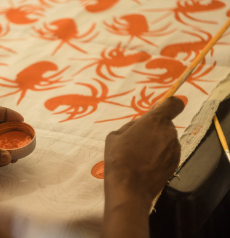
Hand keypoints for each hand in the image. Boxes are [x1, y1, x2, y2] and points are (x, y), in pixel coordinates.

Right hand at [101, 96, 182, 237]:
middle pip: (165, 124)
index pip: (173, 104)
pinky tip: (146, 165)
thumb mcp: (114, 136)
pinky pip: (168, 152)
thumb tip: (138, 126)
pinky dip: (160, 155)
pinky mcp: (176, 162)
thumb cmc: (118, 158)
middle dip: (154, 129)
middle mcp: (169, 132)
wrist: (129, 187)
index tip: (159, 110)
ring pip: (166, 139)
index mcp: (154, 121)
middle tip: (137, 141)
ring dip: (157, 143)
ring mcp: (175, 148)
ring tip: (140, 156)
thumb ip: (131, 126)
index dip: (169, 104)